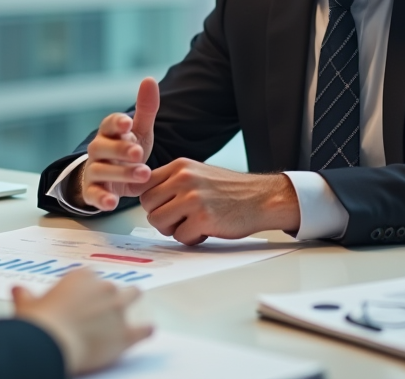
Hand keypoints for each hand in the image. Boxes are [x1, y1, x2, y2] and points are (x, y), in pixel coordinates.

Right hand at [13, 269, 152, 375]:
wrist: (51, 341)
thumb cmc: (39, 322)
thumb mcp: (27, 305)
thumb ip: (25, 296)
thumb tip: (17, 290)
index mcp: (82, 277)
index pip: (91, 276)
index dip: (88, 288)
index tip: (83, 297)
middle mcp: (103, 287)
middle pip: (115, 285)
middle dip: (111, 295)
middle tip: (103, 308)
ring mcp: (117, 309)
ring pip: (134, 296)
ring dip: (131, 303)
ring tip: (129, 310)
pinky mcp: (125, 332)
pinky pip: (144, 329)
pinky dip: (145, 330)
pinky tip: (146, 331)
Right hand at [73, 77, 159, 210]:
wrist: (112, 177)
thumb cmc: (126, 149)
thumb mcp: (139, 130)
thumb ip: (145, 108)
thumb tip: (149, 79)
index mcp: (108, 132)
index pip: (109, 124)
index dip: (117, 123)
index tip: (128, 123)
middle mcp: (97, 150)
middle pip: (103, 147)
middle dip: (121, 150)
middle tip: (139, 153)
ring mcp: (93, 171)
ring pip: (101, 170)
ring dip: (120, 173)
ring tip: (143, 175)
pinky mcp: (93, 191)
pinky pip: (93, 195)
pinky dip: (101, 199)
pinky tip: (112, 202)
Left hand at [138, 159, 300, 244]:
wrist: (261, 198)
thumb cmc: (229, 191)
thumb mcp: (197, 174)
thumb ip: (172, 182)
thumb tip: (144, 196)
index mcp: (180, 166)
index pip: (144, 185)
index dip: (152, 201)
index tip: (163, 207)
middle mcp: (183, 178)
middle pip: (147, 205)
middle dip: (161, 217)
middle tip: (180, 219)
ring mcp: (192, 198)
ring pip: (158, 221)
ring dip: (174, 229)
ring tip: (193, 223)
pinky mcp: (202, 218)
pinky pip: (180, 237)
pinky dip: (191, 238)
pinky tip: (206, 229)